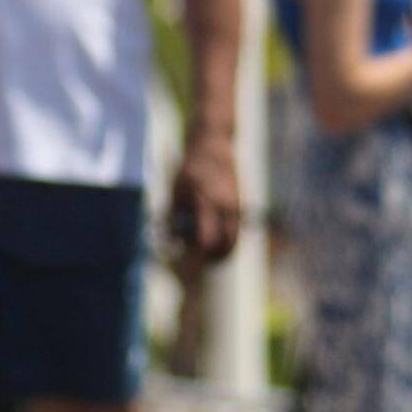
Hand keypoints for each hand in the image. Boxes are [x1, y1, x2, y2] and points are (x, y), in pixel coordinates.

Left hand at [165, 133, 245, 274]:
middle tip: (197, 264)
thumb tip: (171, 242)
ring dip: (221, 252)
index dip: (197, 258)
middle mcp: (226, 207)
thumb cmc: (190, 167)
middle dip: (211, 259)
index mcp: (207, 203)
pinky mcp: (240, 206)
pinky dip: (226, 240)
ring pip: (233, 240)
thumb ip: (174, 216)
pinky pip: (235, 230)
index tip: (186, 266)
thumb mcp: (176, 189)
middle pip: (225, 246)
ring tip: (205, 257)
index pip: (206, 241)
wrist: (214, 145)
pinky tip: (213, 240)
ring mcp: (236, 207)